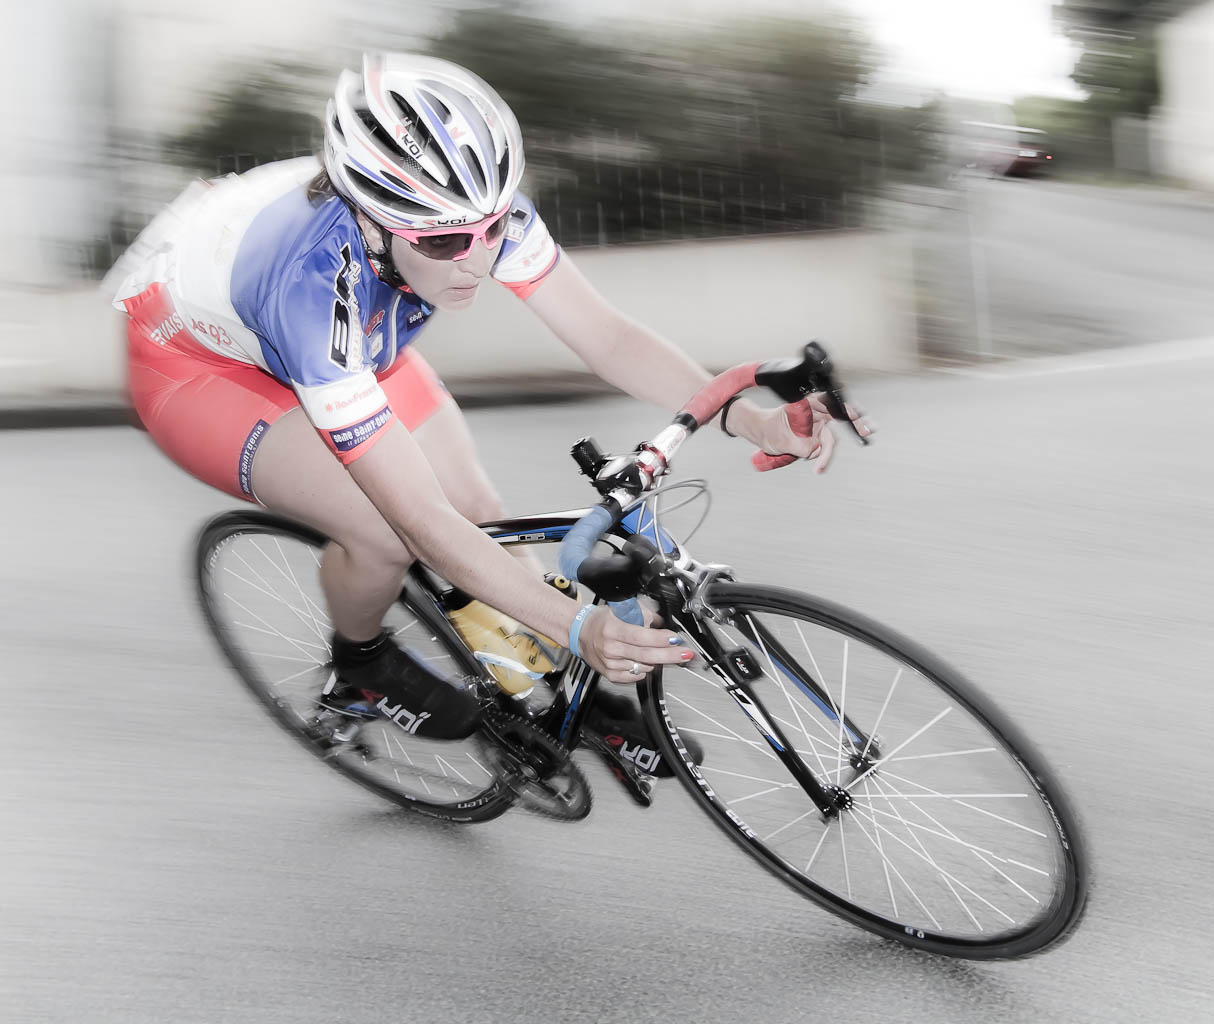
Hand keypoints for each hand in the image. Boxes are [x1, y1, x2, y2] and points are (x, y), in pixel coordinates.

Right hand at [575, 606, 693, 682]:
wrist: (580, 634)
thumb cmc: (601, 620)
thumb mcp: (619, 609)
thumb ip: (642, 614)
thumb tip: (663, 622)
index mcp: (612, 630)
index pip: (642, 637)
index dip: (661, 639)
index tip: (675, 639)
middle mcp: (611, 649)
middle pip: (646, 656)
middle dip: (670, 655)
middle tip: (686, 654)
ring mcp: (610, 664)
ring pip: (644, 667)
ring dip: (658, 661)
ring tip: (663, 653)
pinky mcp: (611, 675)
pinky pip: (636, 677)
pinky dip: (645, 670)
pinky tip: (646, 662)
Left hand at [749, 396, 872, 473]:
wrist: (762, 435)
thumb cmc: (768, 429)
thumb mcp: (780, 438)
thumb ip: (799, 444)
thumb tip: (814, 450)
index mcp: (807, 404)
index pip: (829, 402)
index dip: (844, 407)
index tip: (854, 414)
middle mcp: (815, 413)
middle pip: (840, 417)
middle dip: (856, 424)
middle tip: (869, 430)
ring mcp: (818, 425)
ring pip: (831, 439)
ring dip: (827, 455)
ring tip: (819, 468)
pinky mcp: (817, 437)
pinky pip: (824, 448)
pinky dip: (822, 457)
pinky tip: (815, 463)